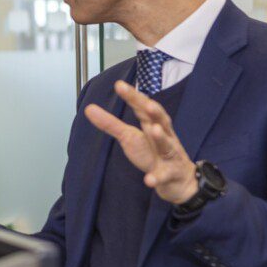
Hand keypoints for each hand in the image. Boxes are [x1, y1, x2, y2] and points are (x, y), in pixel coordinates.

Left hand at [84, 80, 197, 204]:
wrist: (178, 181)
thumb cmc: (153, 152)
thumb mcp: (130, 137)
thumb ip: (111, 124)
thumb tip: (88, 108)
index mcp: (153, 125)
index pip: (144, 108)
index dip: (133, 97)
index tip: (120, 85)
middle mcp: (165, 136)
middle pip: (161, 121)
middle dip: (155, 111)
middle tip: (147, 103)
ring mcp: (169, 155)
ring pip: (167, 145)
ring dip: (161, 138)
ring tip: (154, 130)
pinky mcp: (170, 174)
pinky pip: (164, 176)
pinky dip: (157, 177)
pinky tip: (149, 180)